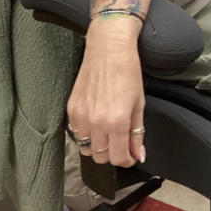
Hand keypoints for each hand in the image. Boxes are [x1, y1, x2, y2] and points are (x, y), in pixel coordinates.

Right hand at [66, 18, 145, 166]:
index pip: (118, 158)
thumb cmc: (128, 73)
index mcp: (117, 122)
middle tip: (121, 142)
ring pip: (87, 149)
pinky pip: (77, 134)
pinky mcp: (70, 110)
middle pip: (101, 157)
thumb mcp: (139, 104)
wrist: (108, 50)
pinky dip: (87, 134)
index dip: (127, 160)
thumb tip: (139, 155)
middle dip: (113, 154)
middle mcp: (96, 123)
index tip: (132, 156)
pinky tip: (96, 122)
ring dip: (98, 146)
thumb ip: (137, 133)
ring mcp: (81, 117)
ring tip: (108, 132)